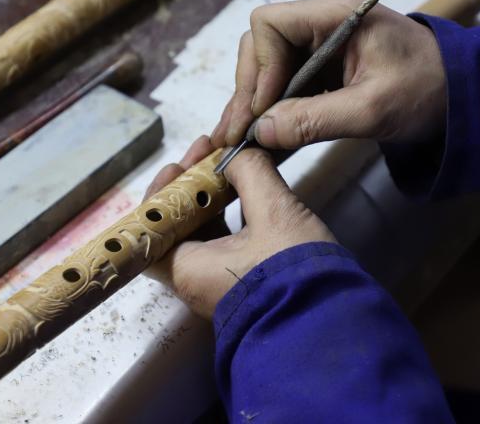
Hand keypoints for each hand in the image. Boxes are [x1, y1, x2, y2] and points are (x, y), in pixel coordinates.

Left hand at [144, 136, 335, 317]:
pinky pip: (221, 244)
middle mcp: (194, 280)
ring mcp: (217, 283)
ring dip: (208, 199)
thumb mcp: (275, 212)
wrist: (328, 327)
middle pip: (175, 225)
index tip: (179, 166)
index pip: (151, 227)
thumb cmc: (295, 274)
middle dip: (189, 186)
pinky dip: (225, 216)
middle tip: (205, 154)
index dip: (161, 192)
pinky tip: (243, 192)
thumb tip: (238, 153)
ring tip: (225, 164)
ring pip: (199, 233)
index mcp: (188, 267)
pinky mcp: (240, 283)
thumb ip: (252, 174)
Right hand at [210, 0, 446, 149]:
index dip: (259, 67)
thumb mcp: (373, 110)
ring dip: (254, 102)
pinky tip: (261, 135)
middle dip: (249, 88)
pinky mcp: (326, 67)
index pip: (270, 24)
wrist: (465, 94)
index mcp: (337, 14)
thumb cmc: (430, 90)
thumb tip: (261, 132)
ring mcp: (322, 44)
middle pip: (261, 45)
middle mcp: (323, 22)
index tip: (262, 109)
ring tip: (239, 140)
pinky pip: (286, 83)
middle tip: (238, 133)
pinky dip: (272, 108)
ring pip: (269, 66)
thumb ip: (315, 120)